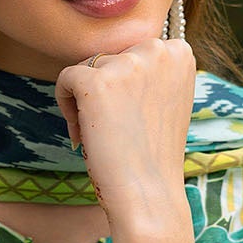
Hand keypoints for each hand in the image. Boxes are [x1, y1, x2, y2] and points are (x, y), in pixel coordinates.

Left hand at [54, 36, 196, 234]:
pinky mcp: (96, 81)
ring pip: (88, 67)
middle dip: (105, 89)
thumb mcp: (165, 100)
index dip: (126, 85)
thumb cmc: (153, 153)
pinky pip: (65, 78)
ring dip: (86, 100)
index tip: (132, 116)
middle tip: (115, 128)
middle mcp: (157, 50)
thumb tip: (119, 58)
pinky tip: (80, 133)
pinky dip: (65, 105)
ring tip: (101, 134)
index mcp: (178, 53)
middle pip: (110, 56)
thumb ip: (150, 72)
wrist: (148, 193)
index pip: (133, 51)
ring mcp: (127, 63)